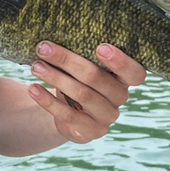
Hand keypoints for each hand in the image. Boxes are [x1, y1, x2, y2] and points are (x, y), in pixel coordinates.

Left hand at [27, 42, 145, 143]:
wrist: (69, 112)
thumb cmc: (78, 79)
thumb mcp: (84, 67)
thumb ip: (82, 55)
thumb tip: (55, 39)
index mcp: (124, 79)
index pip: (135, 73)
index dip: (121, 62)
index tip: (100, 47)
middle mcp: (120, 98)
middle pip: (97, 78)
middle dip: (68, 61)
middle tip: (44, 48)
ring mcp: (106, 117)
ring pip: (82, 95)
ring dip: (55, 78)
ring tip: (36, 67)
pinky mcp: (89, 131)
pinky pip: (68, 115)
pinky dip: (48, 101)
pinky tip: (33, 89)